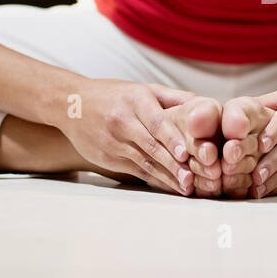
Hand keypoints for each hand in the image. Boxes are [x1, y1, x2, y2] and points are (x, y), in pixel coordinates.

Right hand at [58, 78, 199, 195]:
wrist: (71, 104)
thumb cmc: (115, 95)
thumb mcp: (142, 89)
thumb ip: (173, 98)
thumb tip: (205, 104)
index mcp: (134, 101)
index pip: (156, 123)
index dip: (172, 140)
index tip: (186, 155)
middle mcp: (122, 122)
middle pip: (151, 146)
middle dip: (172, 165)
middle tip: (192, 180)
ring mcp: (112, 142)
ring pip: (143, 162)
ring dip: (165, 176)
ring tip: (185, 188)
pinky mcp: (107, 157)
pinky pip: (134, 170)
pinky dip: (153, 179)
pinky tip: (169, 186)